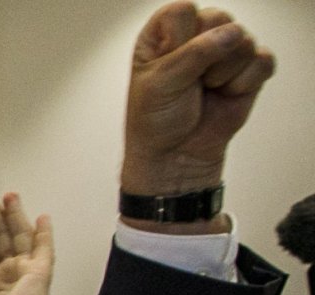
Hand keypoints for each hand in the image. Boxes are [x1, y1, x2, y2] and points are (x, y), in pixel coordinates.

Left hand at [121, 3, 272, 203]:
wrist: (176, 155)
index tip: (170, 63)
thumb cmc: (157, 119)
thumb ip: (193, 54)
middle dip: (207, 56)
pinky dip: (246, 82)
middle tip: (192, 82)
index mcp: (163, 34)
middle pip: (218, 18)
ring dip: (224, 73)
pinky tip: (227, 94)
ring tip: (206, 90)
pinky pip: (262, 60)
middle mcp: (195, 36)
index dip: (180, 38)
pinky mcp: (249, 69)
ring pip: (243, 39)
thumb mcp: (161, 84)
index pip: (181, 10)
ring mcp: (225, 51)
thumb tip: (233, 33)